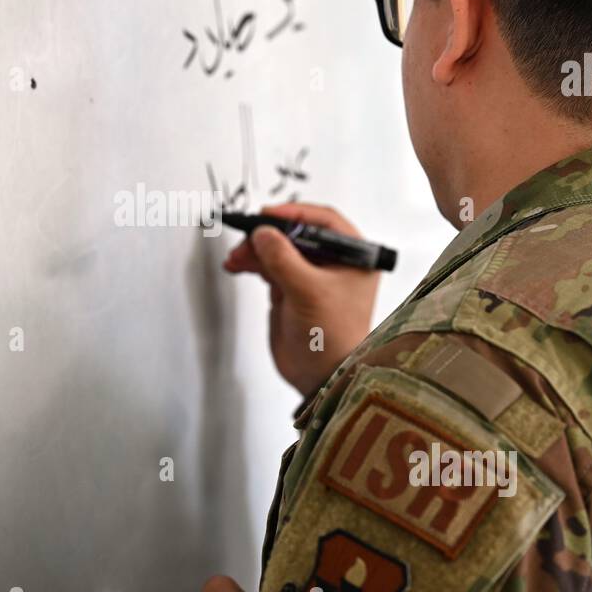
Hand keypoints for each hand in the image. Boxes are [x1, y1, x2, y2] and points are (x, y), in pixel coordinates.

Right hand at [224, 203, 380, 397]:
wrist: (322, 378)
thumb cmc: (333, 337)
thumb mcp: (309, 291)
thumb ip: (283, 259)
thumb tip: (263, 233)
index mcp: (353, 256)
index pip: (324, 221)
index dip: (295, 213)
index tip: (268, 215)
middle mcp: (333, 263)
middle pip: (296, 233)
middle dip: (268, 235)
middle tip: (247, 239)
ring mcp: (310, 277)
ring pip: (279, 249)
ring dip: (255, 250)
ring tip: (237, 258)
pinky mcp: (291, 291)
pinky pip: (269, 267)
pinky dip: (252, 263)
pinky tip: (238, 265)